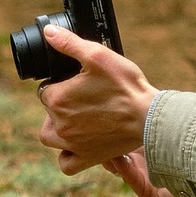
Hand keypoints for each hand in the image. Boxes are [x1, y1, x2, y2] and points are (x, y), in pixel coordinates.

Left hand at [35, 24, 159, 175]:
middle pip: (48, 113)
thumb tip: (49, 33)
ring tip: (75, 119)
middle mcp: (59, 125)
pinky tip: (77, 144)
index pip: (46, 90)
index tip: (78, 83)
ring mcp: (72, 144)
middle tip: (82, 98)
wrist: (149, 117)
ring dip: (56, 128)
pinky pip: (66, 163)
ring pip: (50, 138)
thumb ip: (69, 43)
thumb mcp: (98, 55)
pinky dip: (67, 156)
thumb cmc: (125, 86)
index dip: (60, 84)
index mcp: (57, 100)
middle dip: (59, 104)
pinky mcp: (87, 158)